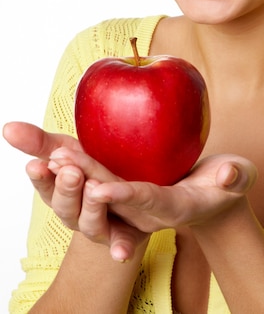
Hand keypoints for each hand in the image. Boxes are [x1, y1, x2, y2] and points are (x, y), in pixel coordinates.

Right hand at [3, 122, 146, 260]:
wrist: (133, 200)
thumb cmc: (93, 172)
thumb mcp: (69, 150)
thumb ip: (40, 142)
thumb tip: (8, 127)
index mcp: (62, 193)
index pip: (46, 187)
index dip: (42, 178)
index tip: (38, 164)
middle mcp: (77, 214)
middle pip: (67, 207)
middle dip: (67, 189)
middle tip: (70, 171)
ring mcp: (101, 227)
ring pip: (91, 223)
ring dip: (92, 208)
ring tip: (95, 188)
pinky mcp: (126, 235)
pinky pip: (123, 243)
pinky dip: (120, 247)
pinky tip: (121, 253)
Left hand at [48, 146, 257, 233]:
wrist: (211, 195)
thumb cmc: (228, 184)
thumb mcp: (239, 179)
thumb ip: (236, 177)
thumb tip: (229, 174)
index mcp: (174, 207)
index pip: (148, 201)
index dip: (125, 196)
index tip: (101, 189)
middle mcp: (146, 208)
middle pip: (113, 197)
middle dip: (87, 181)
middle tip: (61, 162)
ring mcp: (133, 197)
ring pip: (98, 186)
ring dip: (74, 174)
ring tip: (50, 154)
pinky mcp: (125, 182)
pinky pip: (97, 173)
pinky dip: (76, 162)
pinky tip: (56, 146)